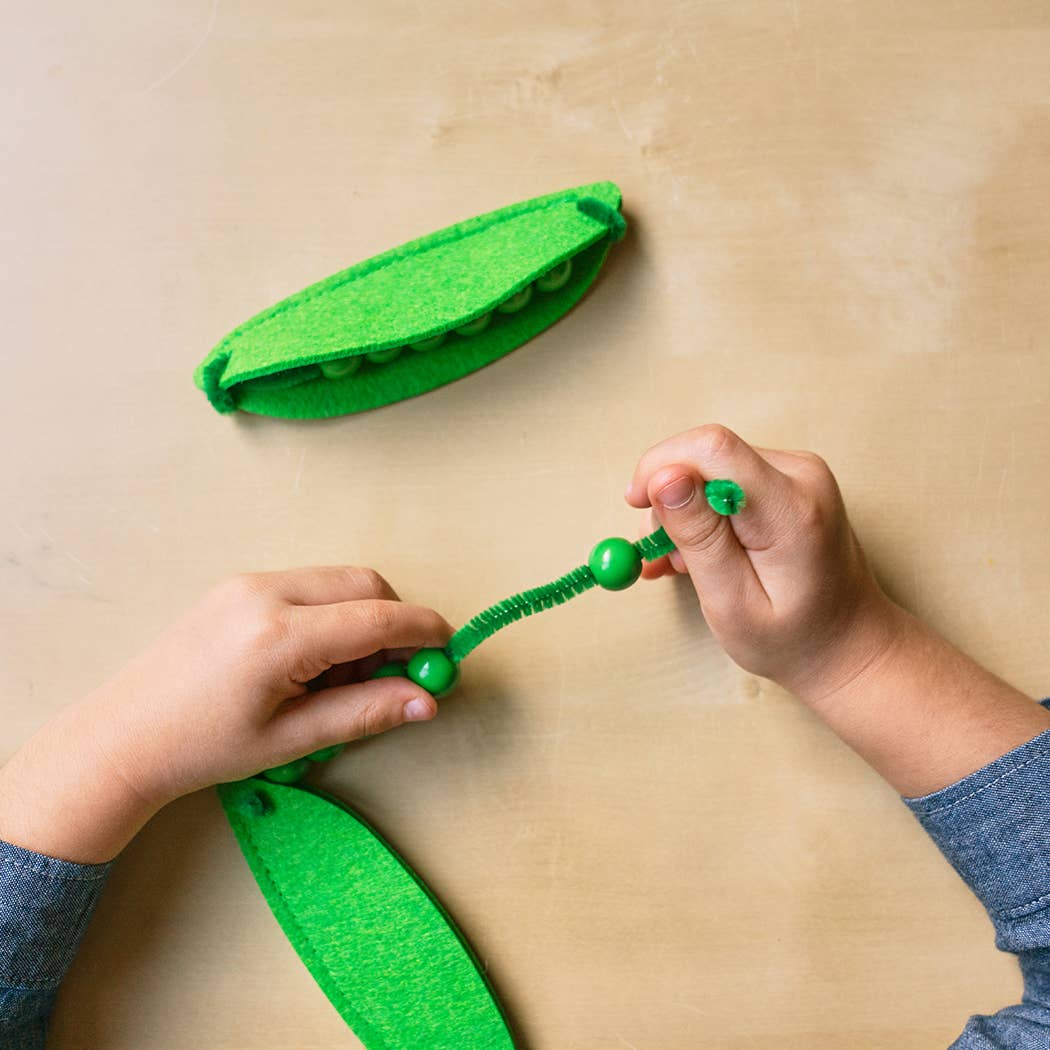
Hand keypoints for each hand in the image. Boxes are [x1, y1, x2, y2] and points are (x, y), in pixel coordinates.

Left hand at [0, 566, 450, 861]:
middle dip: (394, 623)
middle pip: (365, 585)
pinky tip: (314, 662)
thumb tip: (426, 702)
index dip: (423, 631)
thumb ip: (366, 712)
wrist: (124, 736)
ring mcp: (248, 582)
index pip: (376, 617)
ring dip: (361, 620)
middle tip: (396, 674)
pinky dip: (331, 616)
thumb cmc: (202, 747)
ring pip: (339, 582)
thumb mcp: (292, 739)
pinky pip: (309, 586)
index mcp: (277, 637)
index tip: (449, 650)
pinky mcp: (239, 585)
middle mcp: (265, 594)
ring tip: (341, 679)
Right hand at [626, 424, 899, 701]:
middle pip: (707, 454)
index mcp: (791, 510)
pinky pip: (726, 478)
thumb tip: (664, 477)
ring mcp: (799, 473)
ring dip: (684, 512)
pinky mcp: (789, 478)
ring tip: (685, 566)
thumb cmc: (792, 638)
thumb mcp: (732, 603)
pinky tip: (701, 554)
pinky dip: (703, 513)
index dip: (661, 466)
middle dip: (669, 499)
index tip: (636, 506)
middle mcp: (801, 476)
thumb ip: (699, 537)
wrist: (850, 644)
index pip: (712, 449)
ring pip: (711, 467)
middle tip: (660, 555)